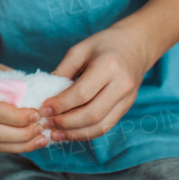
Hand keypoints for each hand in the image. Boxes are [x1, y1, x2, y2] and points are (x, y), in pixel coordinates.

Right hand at [0, 54, 48, 153]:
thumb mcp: (3, 73)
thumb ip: (19, 87)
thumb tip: (45, 100)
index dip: (19, 117)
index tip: (37, 113)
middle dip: (23, 133)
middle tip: (41, 127)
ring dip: (22, 144)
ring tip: (41, 138)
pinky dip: (16, 147)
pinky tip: (32, 143)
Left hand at [42, 25, 150, 143]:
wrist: (135, 46)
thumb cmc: (103, 45)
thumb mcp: (80, 50)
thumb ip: (63, 71)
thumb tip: (45, 95)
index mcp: (109, 66)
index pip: (82, 93)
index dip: (61, 104)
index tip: (43, 108)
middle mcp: (122, 85)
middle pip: (92, 114)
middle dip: (66, 122)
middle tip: (47, 123)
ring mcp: (127, 99)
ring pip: (100, 126)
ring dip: (75, 133)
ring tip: (55, 134)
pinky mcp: (126, 108)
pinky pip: (106, 126)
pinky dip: (86, 133)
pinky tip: (70, 133)